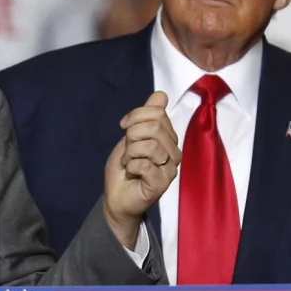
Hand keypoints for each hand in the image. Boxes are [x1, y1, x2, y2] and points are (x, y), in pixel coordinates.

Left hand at [103, 91, 180, 247]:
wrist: (117, 196)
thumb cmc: (125, 167)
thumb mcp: (131, 136)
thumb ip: (145, 116)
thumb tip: (161, 94)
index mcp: (169, 137)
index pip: (157, 112)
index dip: (135, 117)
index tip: (124, 127)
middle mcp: (174, 151)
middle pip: (154, 127)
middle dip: (131, 137)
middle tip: (127, 151)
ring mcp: (171, 168)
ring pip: (149, 146)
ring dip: (130, 153)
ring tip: (129, 163)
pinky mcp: (163, 183)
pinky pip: (144, 164)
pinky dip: (131, 166)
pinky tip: (132, 173)